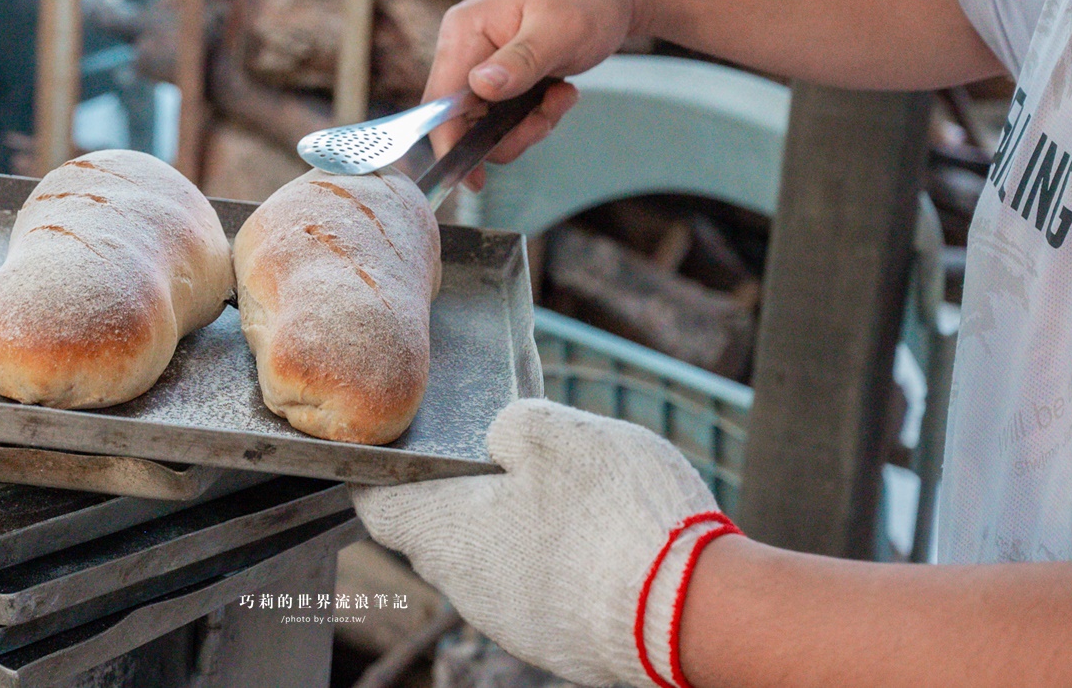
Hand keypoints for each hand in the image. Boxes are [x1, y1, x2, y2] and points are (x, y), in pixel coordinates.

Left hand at [351, 399, 736, 687]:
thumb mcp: (555, 432)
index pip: (378, 503)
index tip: (394, 444)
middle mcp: (467, 590)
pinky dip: (554, 559)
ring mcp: (514, 625)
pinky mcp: (561, 645)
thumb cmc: (615, 514)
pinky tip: (596, 535)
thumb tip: (501, 438)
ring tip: (565, 489)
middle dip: (461, 491)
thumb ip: (511, 425)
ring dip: (515, 525)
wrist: (692, 611)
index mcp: (446, 533)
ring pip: (493, 562)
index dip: (380, 469)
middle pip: (439, 532)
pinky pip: (539, 590)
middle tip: (500, 450)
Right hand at [425, 0, 639, 185]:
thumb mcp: (557, 30)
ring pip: (488, 126)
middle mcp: (465, 51)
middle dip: (506, 133)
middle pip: (463, 122)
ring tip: (561, 98)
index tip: (471, 178)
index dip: (450, 143)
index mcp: (464, 33)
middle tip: (545, 119)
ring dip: (528, 126)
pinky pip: (508, 118)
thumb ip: (519, 62)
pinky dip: (537, 116)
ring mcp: (484, 66)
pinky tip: (562, 91)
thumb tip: (480, 87)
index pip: (440, 102)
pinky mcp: (504, 78)